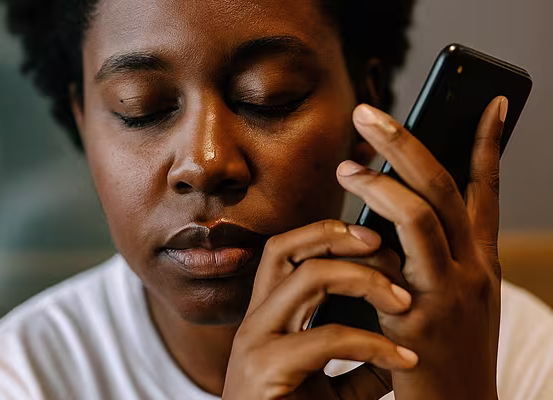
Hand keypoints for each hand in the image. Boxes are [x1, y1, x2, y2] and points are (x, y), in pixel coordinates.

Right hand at [222, 219, 417, 399]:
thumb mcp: (334, 384)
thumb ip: (361, 359)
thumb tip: (404, 338)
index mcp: (268, 318)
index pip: (285, 252)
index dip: (326, 234)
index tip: (374, 237)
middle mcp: (255, 321)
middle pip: (286, 249)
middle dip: (337, 236)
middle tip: (383, 244)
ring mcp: (255, 342)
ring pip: (307, 279)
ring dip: (364, 280)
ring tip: (404, 300)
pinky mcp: (264, 369)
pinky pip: (327, 338)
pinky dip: (374, 343)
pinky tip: (403, 358)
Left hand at [336, 97, 506, 399]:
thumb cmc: (445, 355)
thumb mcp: (446, 300)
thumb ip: (421, 257)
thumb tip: (383, 216)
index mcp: (479, 262)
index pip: (485, 192)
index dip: (489, 145)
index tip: (488, 103)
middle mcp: (473, 269)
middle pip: (446, 188)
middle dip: (408, 143)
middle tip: (368, 113)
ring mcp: (452, 291)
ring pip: (424, 214)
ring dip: (382, 181)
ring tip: (347, 166)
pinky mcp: (423, 316)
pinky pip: (394, 260)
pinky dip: (370, 232)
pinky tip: (344, 219)